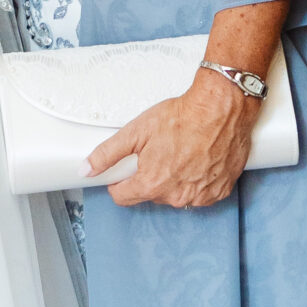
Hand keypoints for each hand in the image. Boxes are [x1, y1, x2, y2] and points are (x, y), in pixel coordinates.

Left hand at [85, 69, 258, 208]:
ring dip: (175, 180)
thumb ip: (107, 154)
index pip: (123, 197)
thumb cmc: (182, 117)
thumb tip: (85, 170)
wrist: (221, 109)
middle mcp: (176, 196)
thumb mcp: (136, 131)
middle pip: (150, 194)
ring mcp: (200, 196)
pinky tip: (199, 160)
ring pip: (176, 195)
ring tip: (182, 154)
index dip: (120, 182)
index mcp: (152, 184)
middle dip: (150, 177)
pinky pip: (200, 193)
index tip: (126, 170)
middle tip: (159, 152)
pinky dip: (198, 180)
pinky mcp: (220, 191)